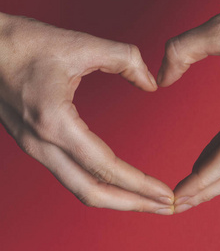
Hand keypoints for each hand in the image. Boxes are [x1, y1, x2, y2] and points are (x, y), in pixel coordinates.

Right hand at [0, 13, 173, 213]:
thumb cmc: (23, 44)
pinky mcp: (35, 144)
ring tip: (147, 201)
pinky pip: (71, 176)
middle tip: (165, 207)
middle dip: (133, 204)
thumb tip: (151, 84)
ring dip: (117, 199)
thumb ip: (125, 59)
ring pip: (79, 189)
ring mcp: (35, 148)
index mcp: (55, 122)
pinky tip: (119, 182)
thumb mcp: (81, 44)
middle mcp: (42, 143)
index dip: (140, 184)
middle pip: (92, 192)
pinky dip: (100, 186)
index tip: (165, 194)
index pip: (106, 167)